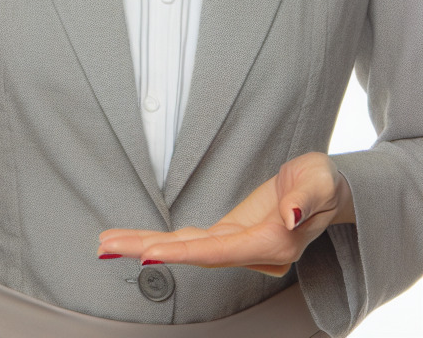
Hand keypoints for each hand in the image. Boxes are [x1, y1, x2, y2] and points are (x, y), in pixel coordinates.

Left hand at [96, 152, 355, 275]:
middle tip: (105, 246)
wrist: (329, 190)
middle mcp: (252, 250)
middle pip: (193, 254)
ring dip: (145, 245)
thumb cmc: (324, 182)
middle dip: (147, 250)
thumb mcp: (320, 181)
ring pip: (186, 249)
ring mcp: (239, 245)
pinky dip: (162, 240)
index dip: (183, 252)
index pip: (220, 250)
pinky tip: (136, 241)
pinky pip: (190, 241)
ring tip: (106, 243)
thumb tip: (290, 215)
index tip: (148, 253)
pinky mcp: (230, 235)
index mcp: (273, 241)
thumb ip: (305, 198)